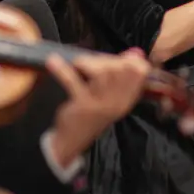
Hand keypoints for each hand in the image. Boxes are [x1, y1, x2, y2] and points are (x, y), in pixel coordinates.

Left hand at [44, 49, 151, 163]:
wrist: (73, 140)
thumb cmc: (93, 115)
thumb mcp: (113, 97)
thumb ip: (123, 74)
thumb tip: (136, 52)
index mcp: (127, 99)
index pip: (140, 72)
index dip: (128, 60)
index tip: (116, 59)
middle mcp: (117, 102)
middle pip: (120, 69)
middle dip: (106, 60)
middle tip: (92, 62)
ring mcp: (100, 104)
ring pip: (102, 73)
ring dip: (89, 63)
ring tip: (79, 63)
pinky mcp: (81, 106)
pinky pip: (73, 82)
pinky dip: (62, 70)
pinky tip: (54, 61)